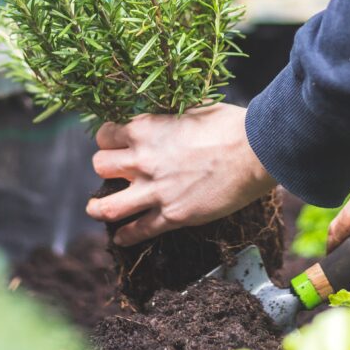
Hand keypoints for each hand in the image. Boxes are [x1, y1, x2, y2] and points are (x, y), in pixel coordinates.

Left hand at [85, 104, 276, 245]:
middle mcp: (142, 160)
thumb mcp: (190, 111)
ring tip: (96, 209)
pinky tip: (121, 238)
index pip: (105, 135)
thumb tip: (163, 122)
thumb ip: (167, 121)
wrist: (254, 152)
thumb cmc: (229, 125)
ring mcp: (155, 191)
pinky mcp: (172, 216)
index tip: (115, 145)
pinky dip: (126, 236)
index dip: (109, 140)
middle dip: (104, 168)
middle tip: (113, 173)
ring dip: (97, 208)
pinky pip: (139, 231)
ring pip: (107, 207)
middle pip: (100, 166)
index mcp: (145, 129)